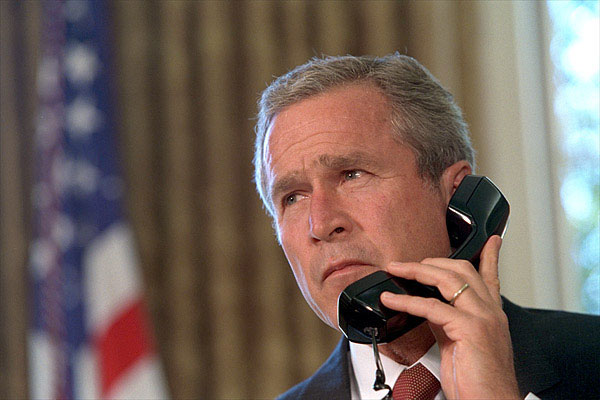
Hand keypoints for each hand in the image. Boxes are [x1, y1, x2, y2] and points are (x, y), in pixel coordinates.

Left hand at [380, 236, 520, 398]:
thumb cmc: (478, 381)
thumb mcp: (461, 343)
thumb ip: (447, 321)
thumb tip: (427, 306)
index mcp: (491, 314)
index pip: (490, 276)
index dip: (489, 255)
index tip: (491, 239)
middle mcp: (490, 311)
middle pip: (462, 269)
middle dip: (431, 261)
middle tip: (405, 264)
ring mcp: (482, 317)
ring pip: (448, 278)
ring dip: (415, 271)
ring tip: (395, 270)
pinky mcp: (470, 329)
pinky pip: (432, 306)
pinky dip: (407, 301)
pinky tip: (391, 301)